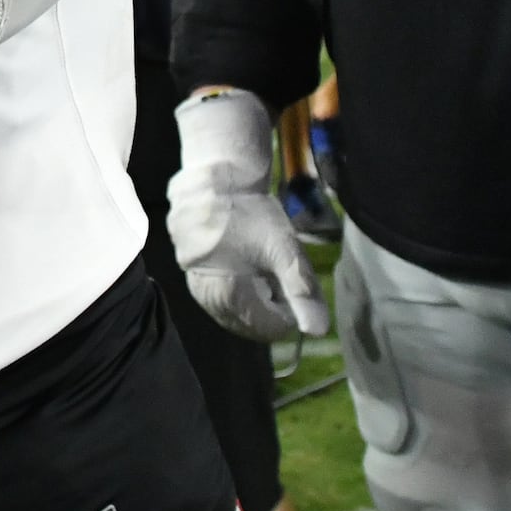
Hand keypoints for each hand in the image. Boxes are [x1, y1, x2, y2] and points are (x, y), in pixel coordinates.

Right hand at [166, 87, 325, 340]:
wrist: (215, 180)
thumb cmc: (251, 215)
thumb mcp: (284, 252)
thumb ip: (302, 293)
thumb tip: (319, 330)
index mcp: (229, 297)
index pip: (267, 328)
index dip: (290, 316)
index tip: (300, 295)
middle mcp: (208, 300)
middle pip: (246, 325)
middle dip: (271, 313)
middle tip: (286, 289)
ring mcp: (196, 288)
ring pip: (231, 314)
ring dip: (254, 306)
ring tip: (269, 281)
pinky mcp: (191, 274)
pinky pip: (218, 300)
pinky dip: (237, 296)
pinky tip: (248, 276)